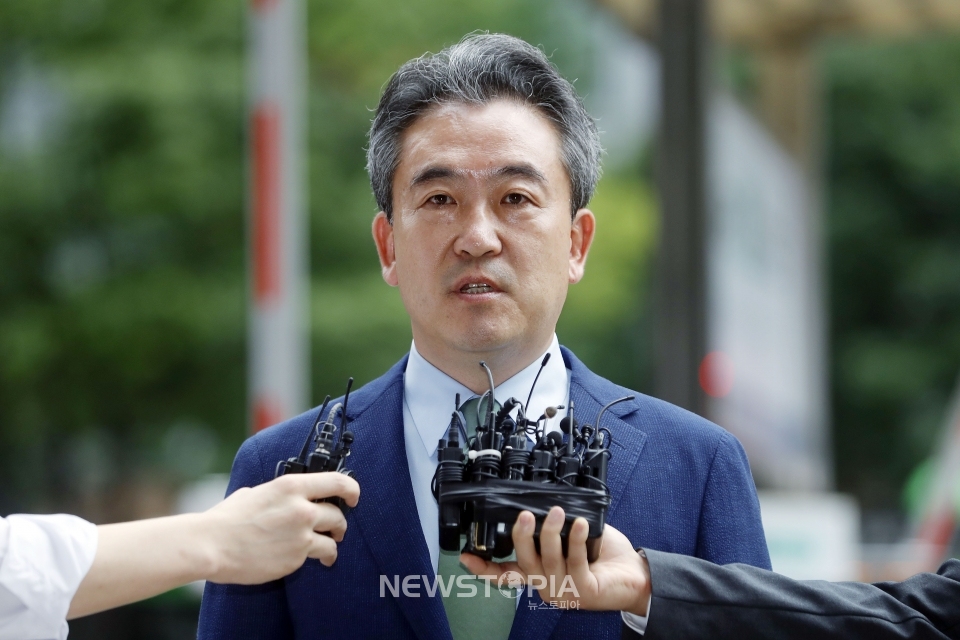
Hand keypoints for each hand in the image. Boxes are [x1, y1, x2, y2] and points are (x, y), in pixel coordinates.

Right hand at [202, 472, 360, 583]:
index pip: (337, 482)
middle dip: (339, 524)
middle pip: (337, 515)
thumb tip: (284, 498)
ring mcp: (301, 535)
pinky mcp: (296, 558)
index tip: (354, 497)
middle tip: (336, 529)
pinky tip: (304, 560)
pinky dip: (312, 559)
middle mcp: (301, 508)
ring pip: (332, 540)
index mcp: (291, 486)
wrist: (213, 545)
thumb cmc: (227, 519)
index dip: (352, 490)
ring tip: (327, 550)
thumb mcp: (255, 492)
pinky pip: (314, 557)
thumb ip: (278, 494)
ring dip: (332, 544)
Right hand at [459, 507, 650, 614]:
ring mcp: (565, 592)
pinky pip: (575, 562)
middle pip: (524, 563)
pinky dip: (575, 541)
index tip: (465, 556)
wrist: (636, 577)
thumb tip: (543, 503)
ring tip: (557, 512)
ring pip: (549, 561)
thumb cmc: (605, 556)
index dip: (485, 568)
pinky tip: (579, 524)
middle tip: (524, 515)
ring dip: (551, 534)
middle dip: (520, 537)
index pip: (506, 575)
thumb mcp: (572, 539)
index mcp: (540, 575)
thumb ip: (555, 529)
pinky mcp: (584, 591)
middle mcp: (547, 586)